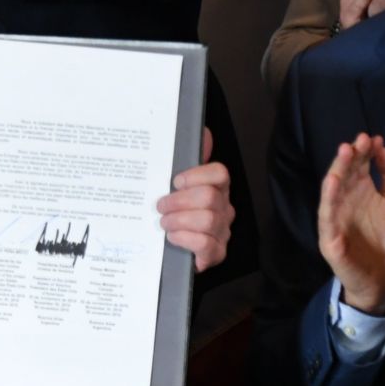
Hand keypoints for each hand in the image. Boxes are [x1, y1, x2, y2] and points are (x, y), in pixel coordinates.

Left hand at [157, 128, 232, 271]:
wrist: (172, 251)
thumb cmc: (176, 214)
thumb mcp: (177, 187)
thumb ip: (187, 160)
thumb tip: (203, 132)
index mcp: (216, 188)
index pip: (220, 174)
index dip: (197, 175)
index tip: (175, 181)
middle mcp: (224, 208)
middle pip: (209, 197)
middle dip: (179, 201)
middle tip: (161, 206)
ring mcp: (223, 231)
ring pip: (207, 220)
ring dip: (179, 220)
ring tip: (164, 222)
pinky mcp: (216, 253)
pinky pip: (205, 244)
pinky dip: (185, 239)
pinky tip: (173, 237)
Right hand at [317, 133, 384, 313]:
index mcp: (360, 192)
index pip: (358, 166)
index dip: (364, 152)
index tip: (374, 138)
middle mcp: (345, 202)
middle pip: (344, 175)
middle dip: (350, 157)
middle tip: (359, 141)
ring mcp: (335, 220)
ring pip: (332, 192)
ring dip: (336, 171)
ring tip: (344, 154)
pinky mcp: (331, 240)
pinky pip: (327, 219)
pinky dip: (328, 201)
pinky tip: (332, 184)